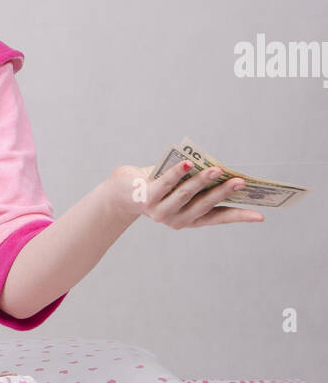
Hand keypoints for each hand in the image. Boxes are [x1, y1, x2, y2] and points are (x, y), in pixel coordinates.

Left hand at [113, 160, 264, 228]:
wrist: (122, 192)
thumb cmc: (159, 185)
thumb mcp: (182, 186)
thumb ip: (198, 183)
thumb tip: (219, 170)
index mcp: (189, 219)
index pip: (218, 218)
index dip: (239, 217)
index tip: (261, 216)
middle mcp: (177, 220)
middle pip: (204, 205)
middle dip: (223, 192)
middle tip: (241, 182)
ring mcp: (160, 211)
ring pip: (185, 194)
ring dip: (203, 181)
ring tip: (217, 169)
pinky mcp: (146, 198)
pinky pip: (165, 183)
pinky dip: (177, 172)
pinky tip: (188, 162)